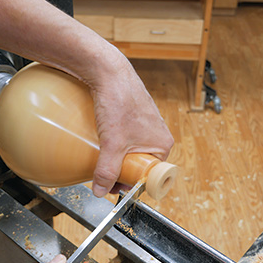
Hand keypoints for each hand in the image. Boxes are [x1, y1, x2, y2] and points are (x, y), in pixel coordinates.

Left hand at [86, 52, 173, 196]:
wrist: (109, 71)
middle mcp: (158, 135)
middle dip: (122, 171)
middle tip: (104, 173)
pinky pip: (127, 139)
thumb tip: (99, 191)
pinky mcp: (134, 117)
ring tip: (102, 156)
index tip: (115, 186)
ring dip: (117, 158)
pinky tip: (103, 141)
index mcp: (163, 145)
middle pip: (140, 165)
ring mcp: (146, 125)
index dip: (131, 183)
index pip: (149, 176)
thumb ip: (106, 170)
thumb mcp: (112, 143)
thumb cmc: (119, 101)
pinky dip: (116, 144)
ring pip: (132, 152)